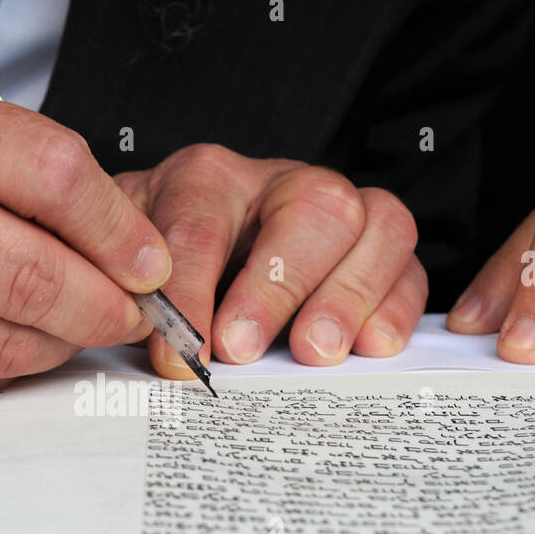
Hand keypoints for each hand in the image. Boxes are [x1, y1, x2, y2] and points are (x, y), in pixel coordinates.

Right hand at [0, 75, 169, 393]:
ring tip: (76, 327)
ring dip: (63, 345)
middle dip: (105, 306)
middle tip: (130, 312)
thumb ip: (23, 172)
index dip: (119, 229)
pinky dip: (10, 366)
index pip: (53, 175)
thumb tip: (128, 245)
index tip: (151, 263)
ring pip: (6, 342)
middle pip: (36, 274)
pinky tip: (15, 343)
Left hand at [115, 144, 426, 376]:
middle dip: (278, 284)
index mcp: (204, 179)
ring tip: (313, 353)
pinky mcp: (379, 249)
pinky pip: (411, 266)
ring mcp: (342, 209)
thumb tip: (144, 345)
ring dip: (348, 295)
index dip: (191, 292)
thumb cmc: (155, 272)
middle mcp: (279, 182)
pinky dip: (396, 308)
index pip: (200, 224)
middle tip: (244, 349)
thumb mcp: (124, 274)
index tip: (180, 354)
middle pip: (311, 207)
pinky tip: (370, 349)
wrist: (178, 259)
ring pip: (378, 223)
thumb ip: (129, 299)